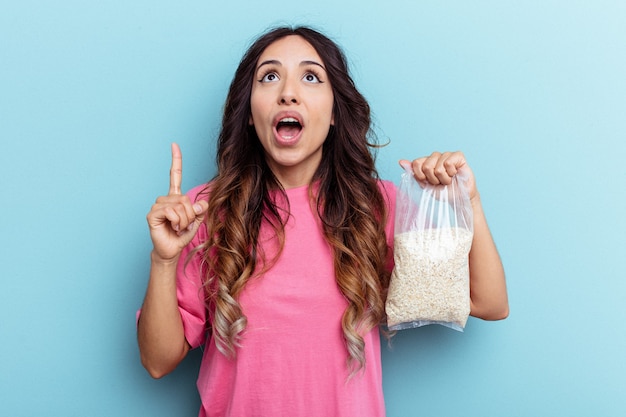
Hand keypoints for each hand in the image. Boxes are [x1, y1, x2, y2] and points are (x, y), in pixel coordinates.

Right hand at [146, 143, 208, 261]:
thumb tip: (202, 203)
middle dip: (190, 215)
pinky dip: (176, 221)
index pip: (175, 175)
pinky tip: (172, 227)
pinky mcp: (152, 214)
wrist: (171, 250)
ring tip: (178, 227)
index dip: (176, 160)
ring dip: (184, 220)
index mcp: (175, 197)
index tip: (174, 144)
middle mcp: (165, 199)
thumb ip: (200, 211)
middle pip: (185, 199)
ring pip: (179, 206)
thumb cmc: (182, 235)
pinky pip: (171, 212)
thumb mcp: (196, 221)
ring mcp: (157, 206)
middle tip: (184, 225)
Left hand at [400, 151, 477, 200]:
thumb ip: (413, 173)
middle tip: (439, 182)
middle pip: (426, 166)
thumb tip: (400, 161)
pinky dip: (451, 173)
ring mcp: (446, 154)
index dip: (421, 176)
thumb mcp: (424, 185)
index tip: (427, 182)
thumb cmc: (442, 192)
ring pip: (438, 167)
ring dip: (443, 179)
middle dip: (433, 179)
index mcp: (425, 161)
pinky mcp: (458, 155)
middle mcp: (435, 156)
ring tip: (448, 180)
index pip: (416, 163)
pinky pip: (448, 163)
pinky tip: (454, 174)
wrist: (458, 199)